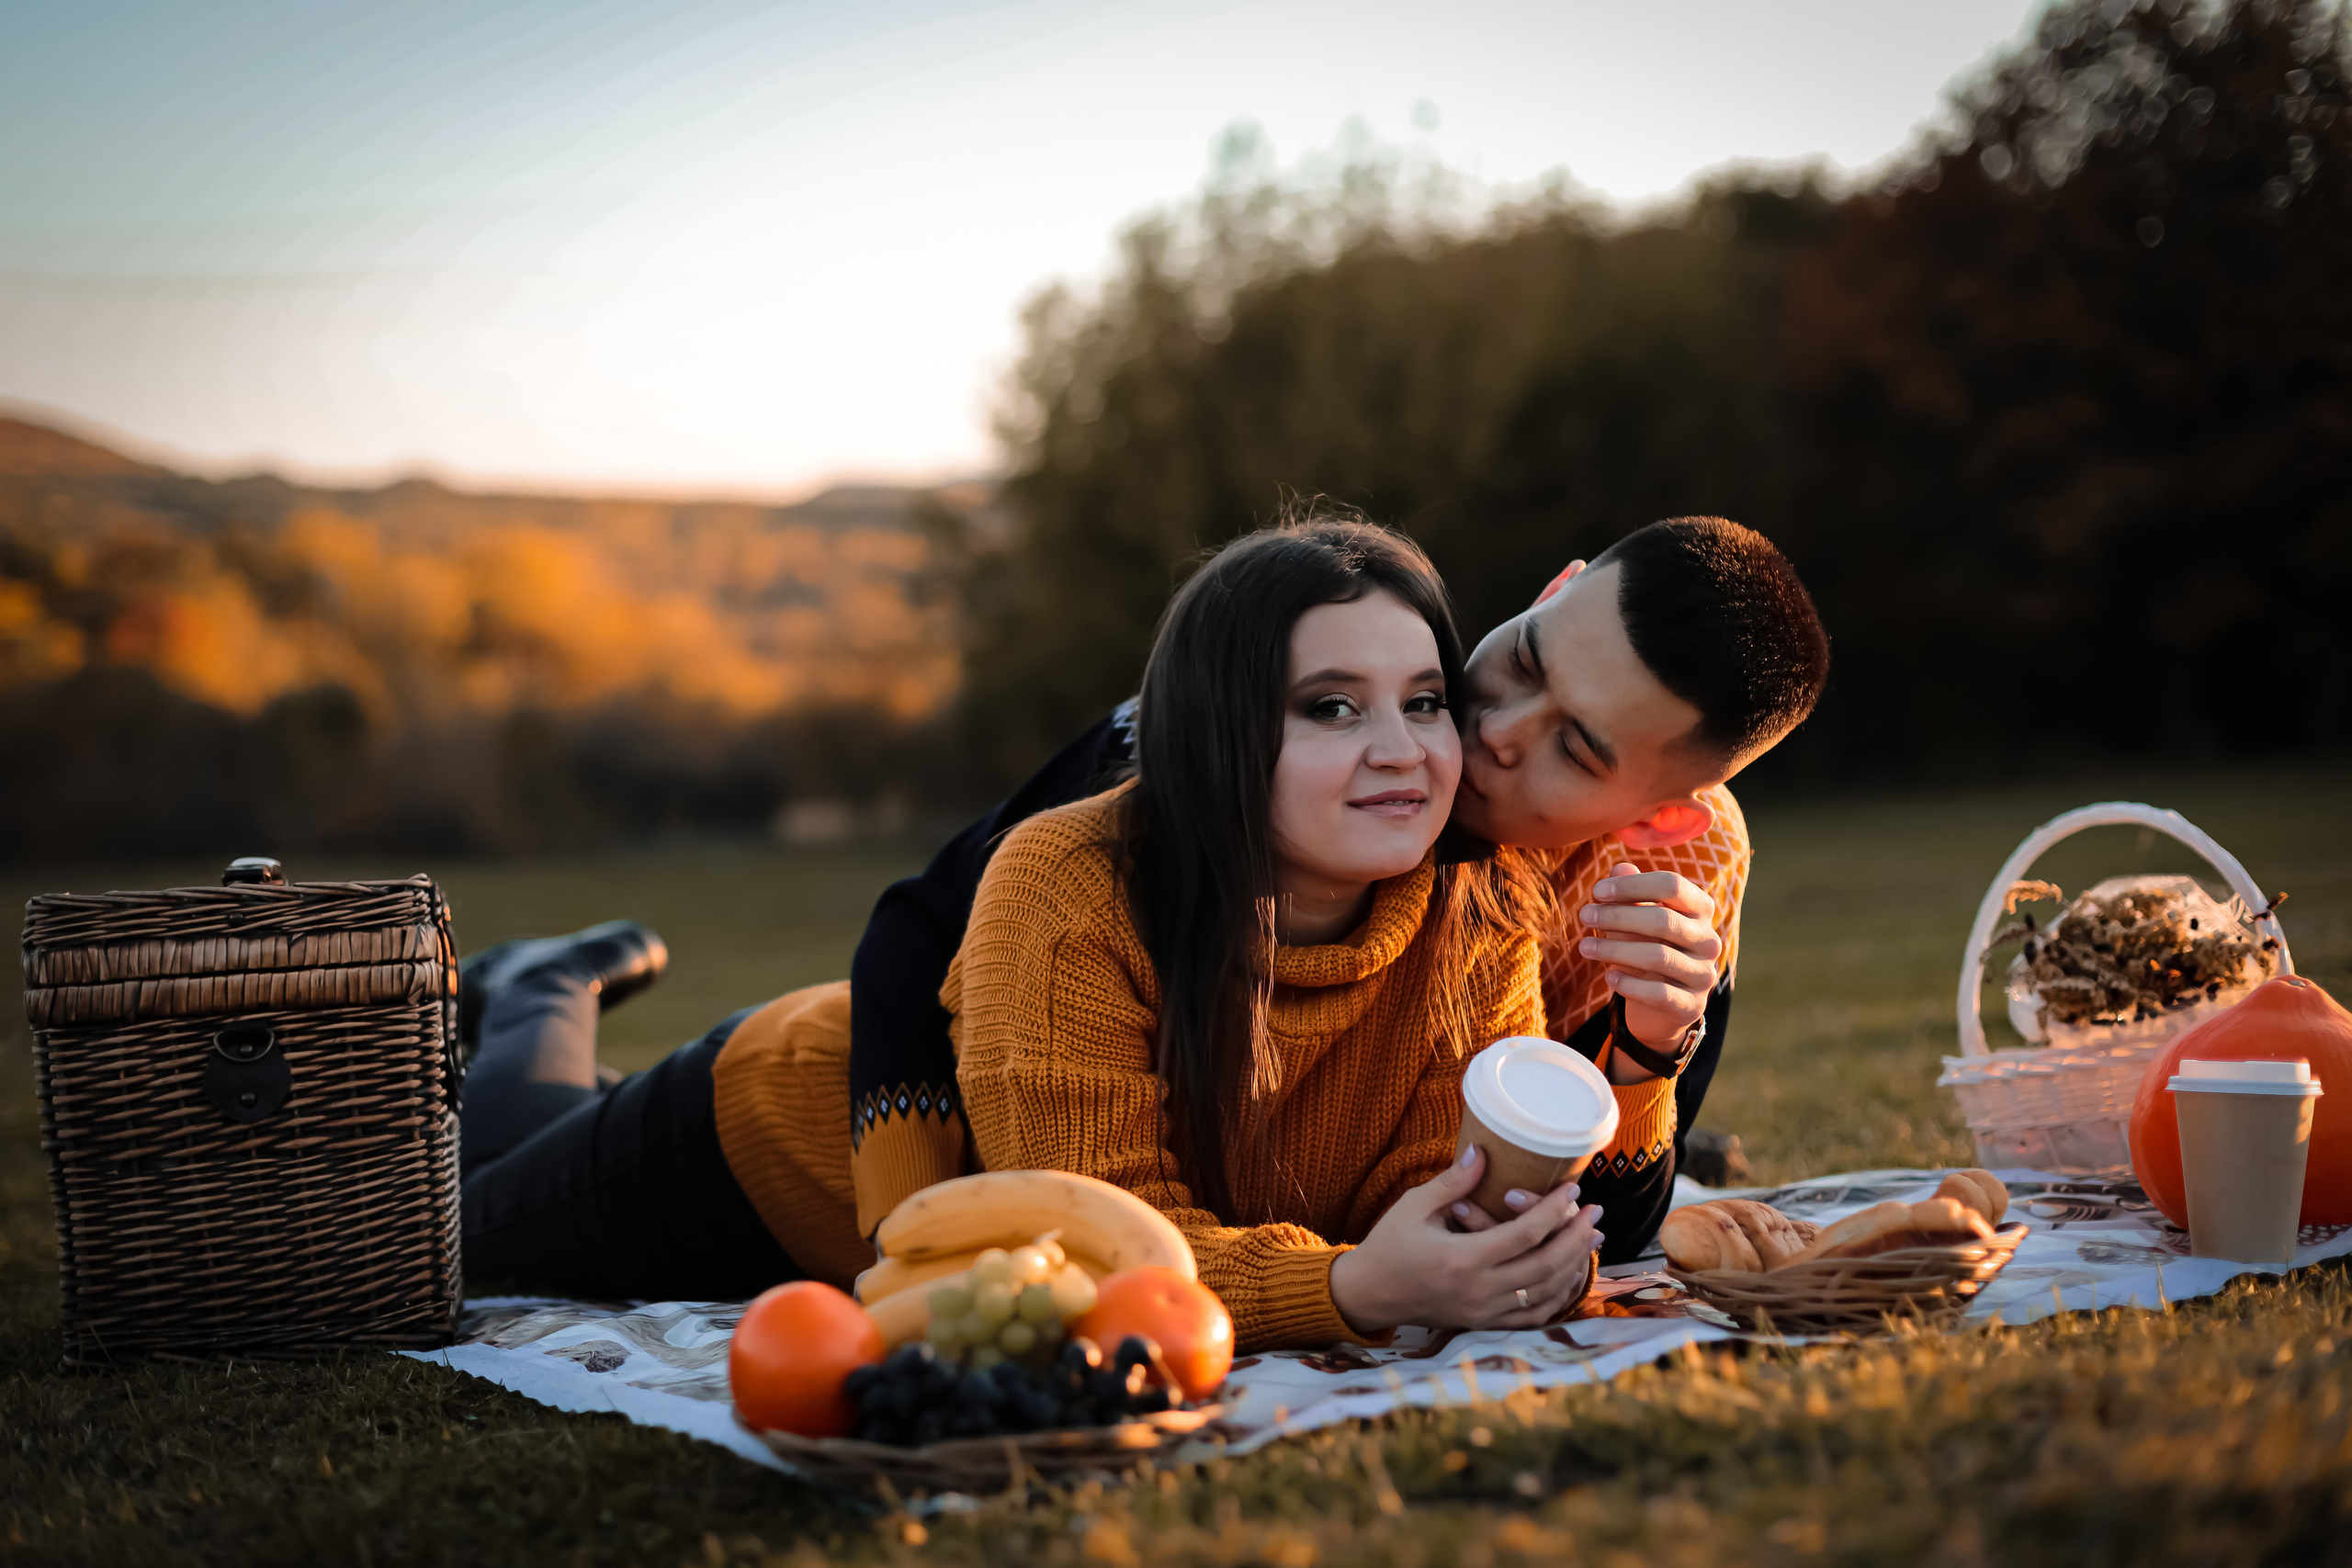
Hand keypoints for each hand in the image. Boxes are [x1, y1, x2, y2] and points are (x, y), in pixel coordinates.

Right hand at [1328, 1145, 1603, 1335]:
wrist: (1370, 1293)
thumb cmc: (1389, 1244)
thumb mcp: (1413, 1206)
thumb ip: (1453, 1182)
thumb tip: (1483, 1151)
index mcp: (1460, 1259)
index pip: (1523, 1235)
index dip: (1553, 1211)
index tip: (1572, 1189)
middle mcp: (1477, 1290)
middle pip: (1544, 1266)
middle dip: (1576, 1237)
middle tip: (1595, 1212)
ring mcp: (1483, 1311)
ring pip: (1545, 1292)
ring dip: (1574, 1264)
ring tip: (1592, 1238)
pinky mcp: (1484, 1322)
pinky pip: (1532, 1314)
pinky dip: (1558, 1295)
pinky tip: (1571, 1273)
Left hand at [1579, 860, 1720, 1077]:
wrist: (1659, 1006)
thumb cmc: (1646, 948)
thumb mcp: (1637, 918)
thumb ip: (1631, 893)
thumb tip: (1619, 868)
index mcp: (1700, 909)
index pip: (1672, 885)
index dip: (1633, 885)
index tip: (1597, 891)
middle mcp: (1708, 941)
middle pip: (1663, 920)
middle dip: (1618, 916)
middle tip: (1584, 915)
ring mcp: (1703, 975)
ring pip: (1658, 956)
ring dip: (1614, 950)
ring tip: (1583, 947)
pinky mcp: (1691, 1006)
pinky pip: (1659, 993)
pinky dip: (1629, 984)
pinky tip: (1607, 977)